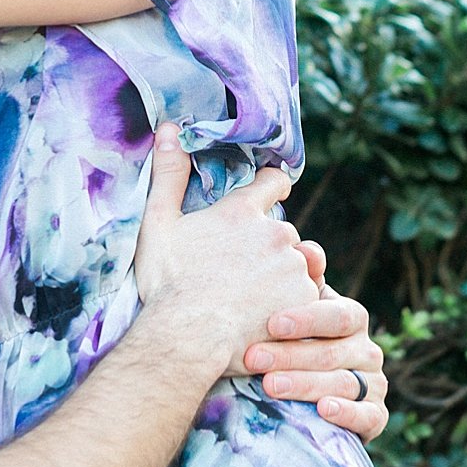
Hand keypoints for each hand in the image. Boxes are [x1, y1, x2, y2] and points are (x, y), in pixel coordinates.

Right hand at [135, 125, 318, 373]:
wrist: (188, 337)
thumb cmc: (168, 281)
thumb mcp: (158, 223)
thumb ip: (168, 175)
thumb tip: (169, 128)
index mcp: (242, 212)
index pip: (273, 182)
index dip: (273, 186)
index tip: (270, 193)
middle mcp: (277, 234)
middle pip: (284, 233)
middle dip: (269, 248)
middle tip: (240, 272)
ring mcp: (295, 270)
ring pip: (299, 267)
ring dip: (285, 277)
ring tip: (255, 300)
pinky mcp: (307, 303)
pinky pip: (308, 300)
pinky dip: (293, 308)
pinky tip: (269, 321)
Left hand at [243, 285, 389, 442]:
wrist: (299, 386)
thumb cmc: (289, 336)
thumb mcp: (291, 307)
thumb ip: (299, 280)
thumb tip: (306, 249)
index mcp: (350, 317)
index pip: (337, 315)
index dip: (306, 319)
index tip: (271, 324)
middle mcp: (367, 349)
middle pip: (332, 351)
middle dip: (289, 355)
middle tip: (252, 358)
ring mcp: (374, 383)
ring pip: (343, 383)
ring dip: (305, 384)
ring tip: (269, 385)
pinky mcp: (375, 416)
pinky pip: (368, 416)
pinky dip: (347, 413)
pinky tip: (323, 410)